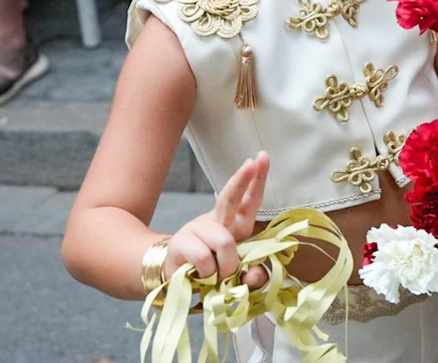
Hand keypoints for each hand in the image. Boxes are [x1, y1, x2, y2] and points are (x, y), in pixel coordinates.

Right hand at [163, 153, 270, 287]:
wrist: (176, 279)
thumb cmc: (212, 270)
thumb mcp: (236, 272)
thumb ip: (251, 275)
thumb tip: (254, 274)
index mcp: (234, 223)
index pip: (250, 200)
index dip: (257, 179)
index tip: (262, 157)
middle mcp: (217, 220)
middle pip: (231, 198)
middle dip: (243, 180)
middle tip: (251, 162)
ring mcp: (197, 229)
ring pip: (224, 242)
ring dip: (225, 266)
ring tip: (217, 275)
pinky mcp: (181, 243)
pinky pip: (205, 259)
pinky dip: (208, 273)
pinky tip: (200, 274)